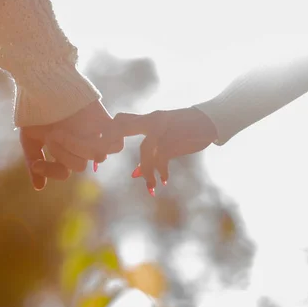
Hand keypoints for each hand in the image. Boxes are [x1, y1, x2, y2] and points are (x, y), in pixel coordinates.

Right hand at [19, 101, 123, 189]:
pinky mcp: (106, 124)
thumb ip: (33, 161)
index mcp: (64, 151)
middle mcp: (80, 146)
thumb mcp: (30, 137)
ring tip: (64, 131)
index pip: (64, 172)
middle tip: (52, 133)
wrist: (47, 83)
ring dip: (79, 146)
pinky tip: (88, 129)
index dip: (51, 170)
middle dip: (64, 152)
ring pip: (98, 155)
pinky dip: (108, 140)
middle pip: (80, 165)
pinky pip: (116, 142)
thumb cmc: (37, 110)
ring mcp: (94, 135)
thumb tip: (39, 188)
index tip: (37, 161)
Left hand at [101, 107, 217, 193]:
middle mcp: (151, 120)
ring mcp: (162, 128)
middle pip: (121, 125)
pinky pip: (162, 157)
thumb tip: (134, 175)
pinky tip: (164, 180)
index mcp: (146, 119)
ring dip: (146, 171)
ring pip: (144, 149)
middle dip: (107, 141)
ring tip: (150, 187)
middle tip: (99, 160)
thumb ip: (149, 153)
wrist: (209, 120)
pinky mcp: (174, 138)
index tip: (98, 155)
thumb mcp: (164, 139)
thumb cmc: (185, 130)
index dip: (105, 134)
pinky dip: (160, 171)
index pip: (118, 120)